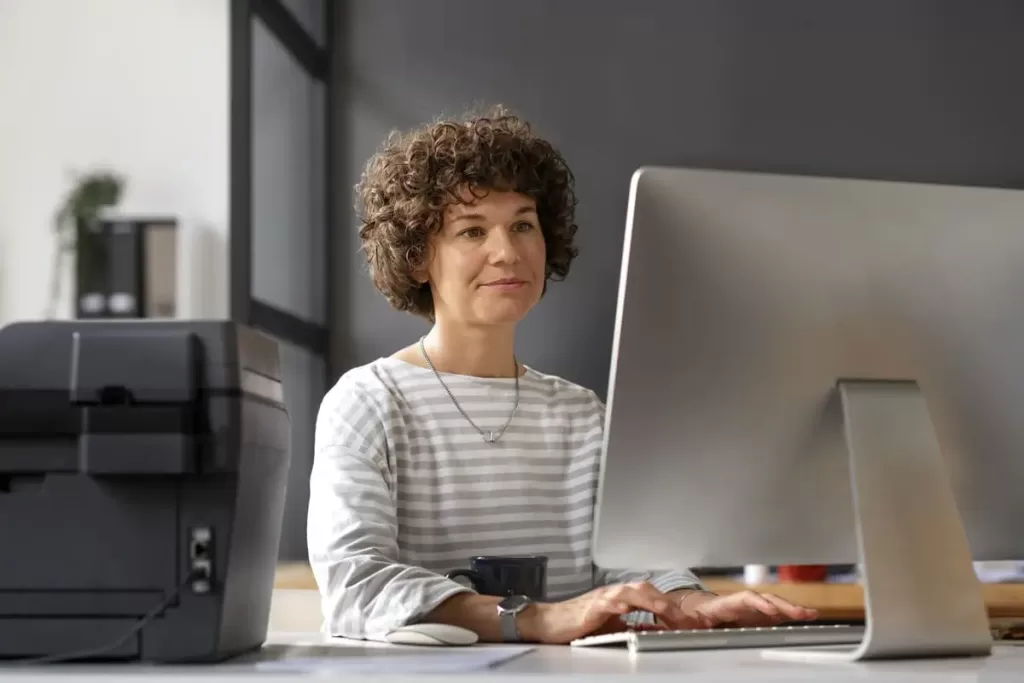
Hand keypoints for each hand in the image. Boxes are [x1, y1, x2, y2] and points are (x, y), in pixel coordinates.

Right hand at [519, 581, 705, 644]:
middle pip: (645, 589)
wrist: (551, 622)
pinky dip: (618, 603)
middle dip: (666, 603)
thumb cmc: (580, 623)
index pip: (650, 596)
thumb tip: (653, 632)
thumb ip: (632, 627)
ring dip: (650, 600)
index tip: (685, 620)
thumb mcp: (612, 627)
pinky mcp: (590, 607)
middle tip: (683, 618)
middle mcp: (614, 593)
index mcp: (621, 597)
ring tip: (665, 610)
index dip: (669, 606)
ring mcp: (602, 597)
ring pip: (630, 591)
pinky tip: (627, 608)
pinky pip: (607, 602)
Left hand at [679, 589, 818, 627]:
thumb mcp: (674, 620)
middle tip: (804, 612)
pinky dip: (782, 615)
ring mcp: (739, 608)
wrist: (676, 606)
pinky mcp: (743, 615)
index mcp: (716, 604)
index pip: (741, 600)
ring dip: (787, 609)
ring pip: (767, 606)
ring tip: (810, 614)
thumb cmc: (677, 614)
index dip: (758, 603)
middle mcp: (731, 603)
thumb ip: (675, 621)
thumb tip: (673, 620)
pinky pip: (765, 613)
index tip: (772, 607)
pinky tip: (798, 618)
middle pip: (761, 601)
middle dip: (783, 605)